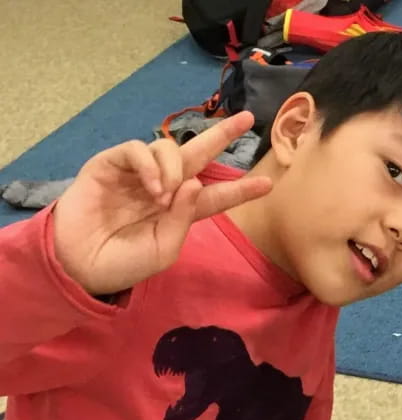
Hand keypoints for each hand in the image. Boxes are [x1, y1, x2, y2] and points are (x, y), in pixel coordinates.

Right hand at [53, 111, 272, 295]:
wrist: (80, 265)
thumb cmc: (124, 263)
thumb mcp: (164, 248)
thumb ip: (185, 218)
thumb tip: (198, 183)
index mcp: (179, 211)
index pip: (215, 195)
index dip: (239, 189)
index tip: (267, 183)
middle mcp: (163, 187)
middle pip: (198, 155)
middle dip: (221, 135)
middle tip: (247, 119)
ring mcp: (137, 174)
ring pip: (169, 148)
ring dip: (175, 168)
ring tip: (165, 195)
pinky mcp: (110, 164)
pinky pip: (137, 150)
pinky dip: (150, 165)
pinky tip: (153, 187)